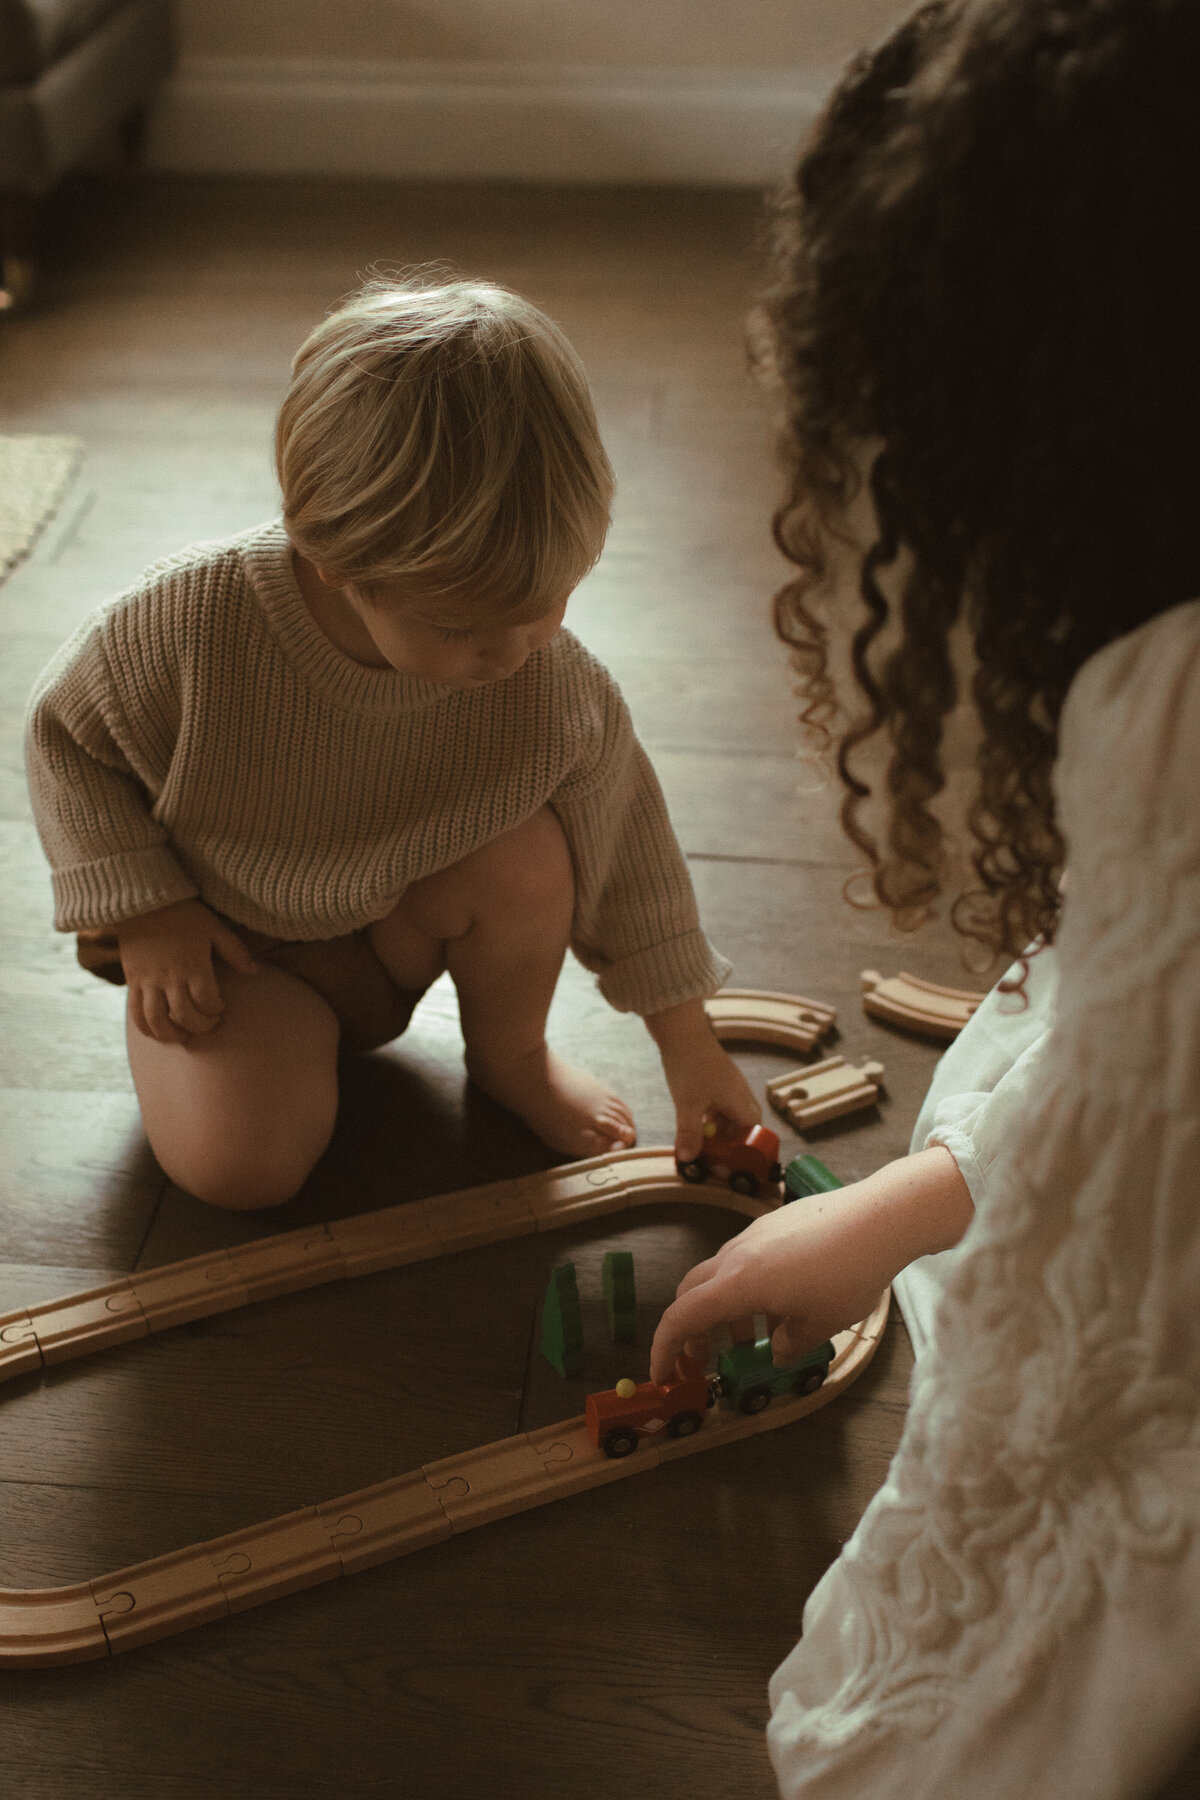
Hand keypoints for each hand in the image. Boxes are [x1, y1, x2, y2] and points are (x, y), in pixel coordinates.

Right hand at [118, 899, 259, 1043]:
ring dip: (173, 1035)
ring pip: (158, 1021)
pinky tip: (158, 1033)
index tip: (220, 1008)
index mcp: (193, 965)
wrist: (143, 901)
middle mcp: (170, 977)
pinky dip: (146, 1029)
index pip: (207, 1001)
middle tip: (208, 1024)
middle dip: (201, 1026)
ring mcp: (149, 981)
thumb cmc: (183, 914)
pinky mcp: (132, 981)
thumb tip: (254, 971)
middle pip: (185, 1016)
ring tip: (184, 1035)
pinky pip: (135, 1013)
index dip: (216, 1010)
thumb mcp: (214, 928)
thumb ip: (235, 951)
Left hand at [644, 998, 760, 1161]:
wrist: (680, 1029)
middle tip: (712, 1148)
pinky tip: (693, 1113)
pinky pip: (718, 1099)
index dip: (744, 1145)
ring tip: (699, 1134)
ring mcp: (727, 1081)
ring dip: (717, 1125)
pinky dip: (709, 1111)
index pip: (753, 1129)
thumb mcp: (687, 1106)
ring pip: (729, 1110)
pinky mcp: (714, 1074)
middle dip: (730, 1137)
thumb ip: (689, 1134)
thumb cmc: (689, 1065)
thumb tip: (688, 1159)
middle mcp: (738, 1090)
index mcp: (739, 1099)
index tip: (728, 1157)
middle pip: (743, 1121)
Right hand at [648, 1147, 974, 1382]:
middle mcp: (737, 1255)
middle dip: (692, 1328)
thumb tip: (777, 1350)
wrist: (880, 1217)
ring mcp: (755, 1234)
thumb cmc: (848, 1275)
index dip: (665, 1348)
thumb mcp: (820, 1324)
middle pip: (693, 1291)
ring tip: (762, 1336)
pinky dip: (751, 1288)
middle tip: (705, 1358)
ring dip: (729, 1310)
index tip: (663, 1374)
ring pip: (724, 1275)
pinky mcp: (776, 1223)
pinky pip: (749, 1260)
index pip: (682, 1318)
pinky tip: (788, 1302)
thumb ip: (789, 1344)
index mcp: (738, 1284)